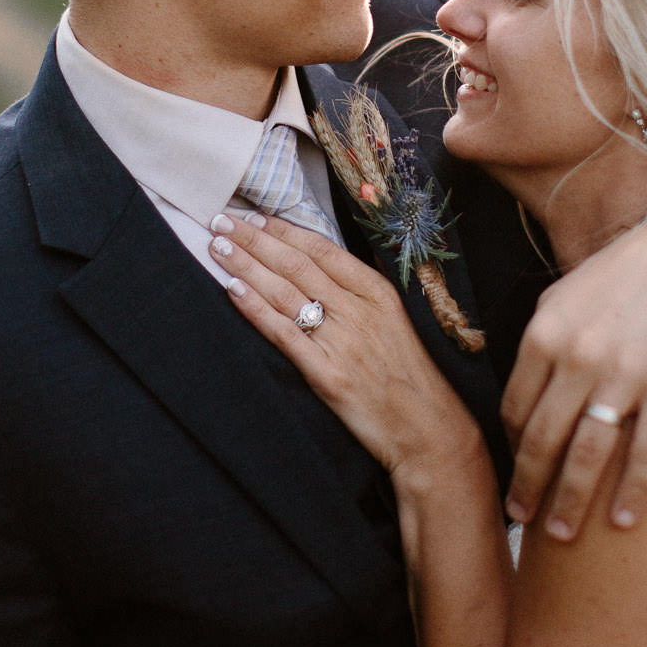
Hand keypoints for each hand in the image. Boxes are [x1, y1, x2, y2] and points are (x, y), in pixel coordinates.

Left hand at [208, 212, 476, 479]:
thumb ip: (361, 291)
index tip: (255, 216)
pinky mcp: (327, 375)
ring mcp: (342, 342)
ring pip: (285, 293)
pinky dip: (256, 309)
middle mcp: (358, 312)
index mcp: (378, 293)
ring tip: (218, 247)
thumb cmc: (410, 376)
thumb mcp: (395, 321)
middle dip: (255, 239)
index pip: (322, 250)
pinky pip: (284, 334)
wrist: (428, 430)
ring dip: (247, 266)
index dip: (284, 230)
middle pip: (297, 265)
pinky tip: (233, 289)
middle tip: (221, 220)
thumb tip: (323, 263)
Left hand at [503, 214, 646, 538]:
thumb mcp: (563, 296)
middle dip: (528, 488)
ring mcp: (624, 373)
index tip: (517, 473)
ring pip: (588, 454)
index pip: (514, 410)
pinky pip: (646, 451)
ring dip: (571, 502)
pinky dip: (633, 492)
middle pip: (542, 440)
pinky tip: (623, 522)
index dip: (512, 450)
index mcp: (544, 335)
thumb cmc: (622, 275)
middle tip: (522, 521)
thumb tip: (524, 395)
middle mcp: (578, 357)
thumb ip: (540, 345)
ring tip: (561, 536)